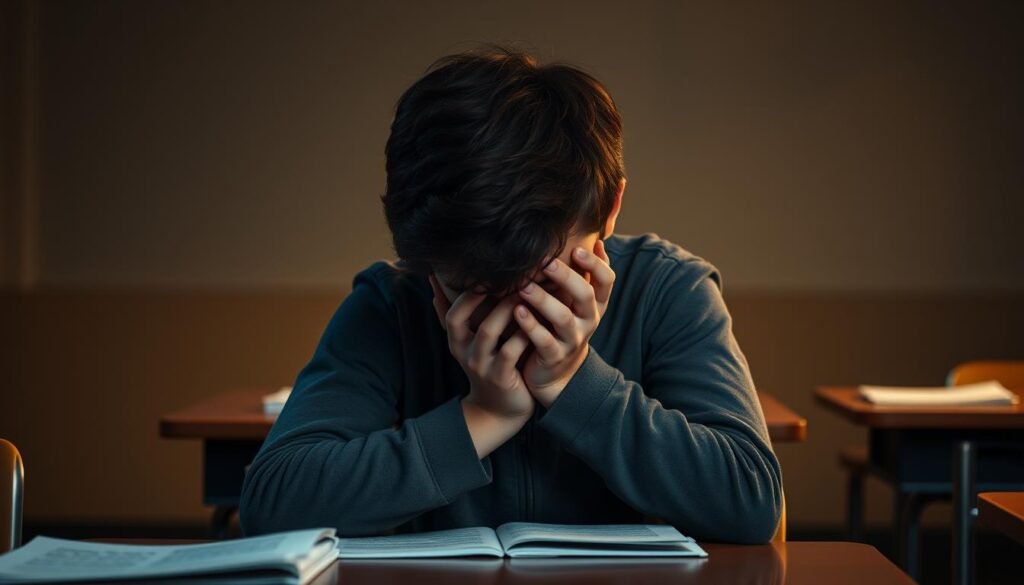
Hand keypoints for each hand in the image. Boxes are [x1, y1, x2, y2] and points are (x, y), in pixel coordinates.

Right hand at [429, 275, 535, 456]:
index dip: (466, 292)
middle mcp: (465, 352)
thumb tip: (433, 280)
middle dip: (486, 295)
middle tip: (512, 274)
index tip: (486, 270)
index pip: (452, 311)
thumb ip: (451, 313)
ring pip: (489, 332)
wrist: (499, 411)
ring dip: (507, 310)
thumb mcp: (466, 341)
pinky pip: (510, 353)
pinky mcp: (501, 378)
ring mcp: (481, 366)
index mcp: (457, 340)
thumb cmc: (488, 366)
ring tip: (526, 291)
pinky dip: (522, 335)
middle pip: (465, 318)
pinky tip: (536, 320)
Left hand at [513, 239, 614, 406]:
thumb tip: (597, 242)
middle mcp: (589, 321)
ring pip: (562, 318)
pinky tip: (516, 311)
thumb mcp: (578, 302)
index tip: (578, 249)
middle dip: (567, 278)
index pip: (607, 281)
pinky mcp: (554, 355)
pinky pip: (543, 340)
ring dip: (543, 300)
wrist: (556, 372)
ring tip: (524, 287)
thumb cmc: (563, 326)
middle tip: (548, 263)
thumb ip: (587, 275)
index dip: (596, 265)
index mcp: (596, 304)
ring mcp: (573, 339)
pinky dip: (530, 325)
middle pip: (585, 296)